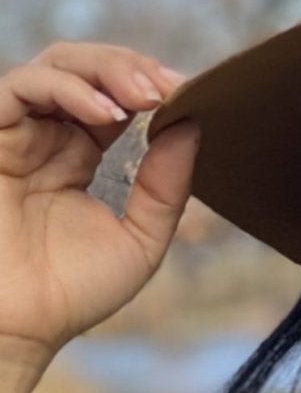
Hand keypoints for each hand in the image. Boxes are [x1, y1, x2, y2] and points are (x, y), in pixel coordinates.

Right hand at [0, 42, 199, 376]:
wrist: (18, 327)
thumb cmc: (71, 294)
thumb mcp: (140, 239)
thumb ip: (165, 186)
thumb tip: (191, 126)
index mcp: (77, 155)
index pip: (114, 97)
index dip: (150, 87)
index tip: (189, 95)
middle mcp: (45, 137)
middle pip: (86, 69)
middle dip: (131, 68)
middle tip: (166, 89)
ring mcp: (16, 134)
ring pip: (56, 65)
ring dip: (105, 70)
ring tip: (143, 97)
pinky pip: (21, 87)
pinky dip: (67, 88)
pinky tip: (106, 114)